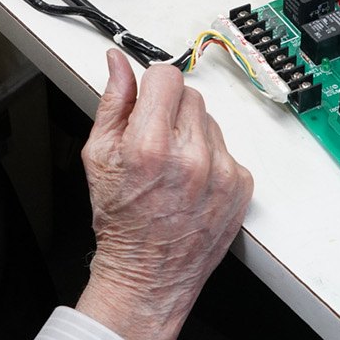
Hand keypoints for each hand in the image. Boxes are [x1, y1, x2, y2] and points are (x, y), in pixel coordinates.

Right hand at [75, 50, 253, 339]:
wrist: (147, 275)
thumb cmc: (120, 220)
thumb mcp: (99, 156)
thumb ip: (112, 102)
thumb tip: (118, 63)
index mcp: (151, 146)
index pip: (166, 77)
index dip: (152, 87)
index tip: (148, 102)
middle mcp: (191, 157)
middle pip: (190, 95)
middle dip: (170, 111)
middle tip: (155, 141)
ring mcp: (221, 172)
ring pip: (210, 120)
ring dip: (192, 133)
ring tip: (173, 166)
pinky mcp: (241, 185)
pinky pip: (227, 149)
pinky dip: (211, 158)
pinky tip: (191, 182)